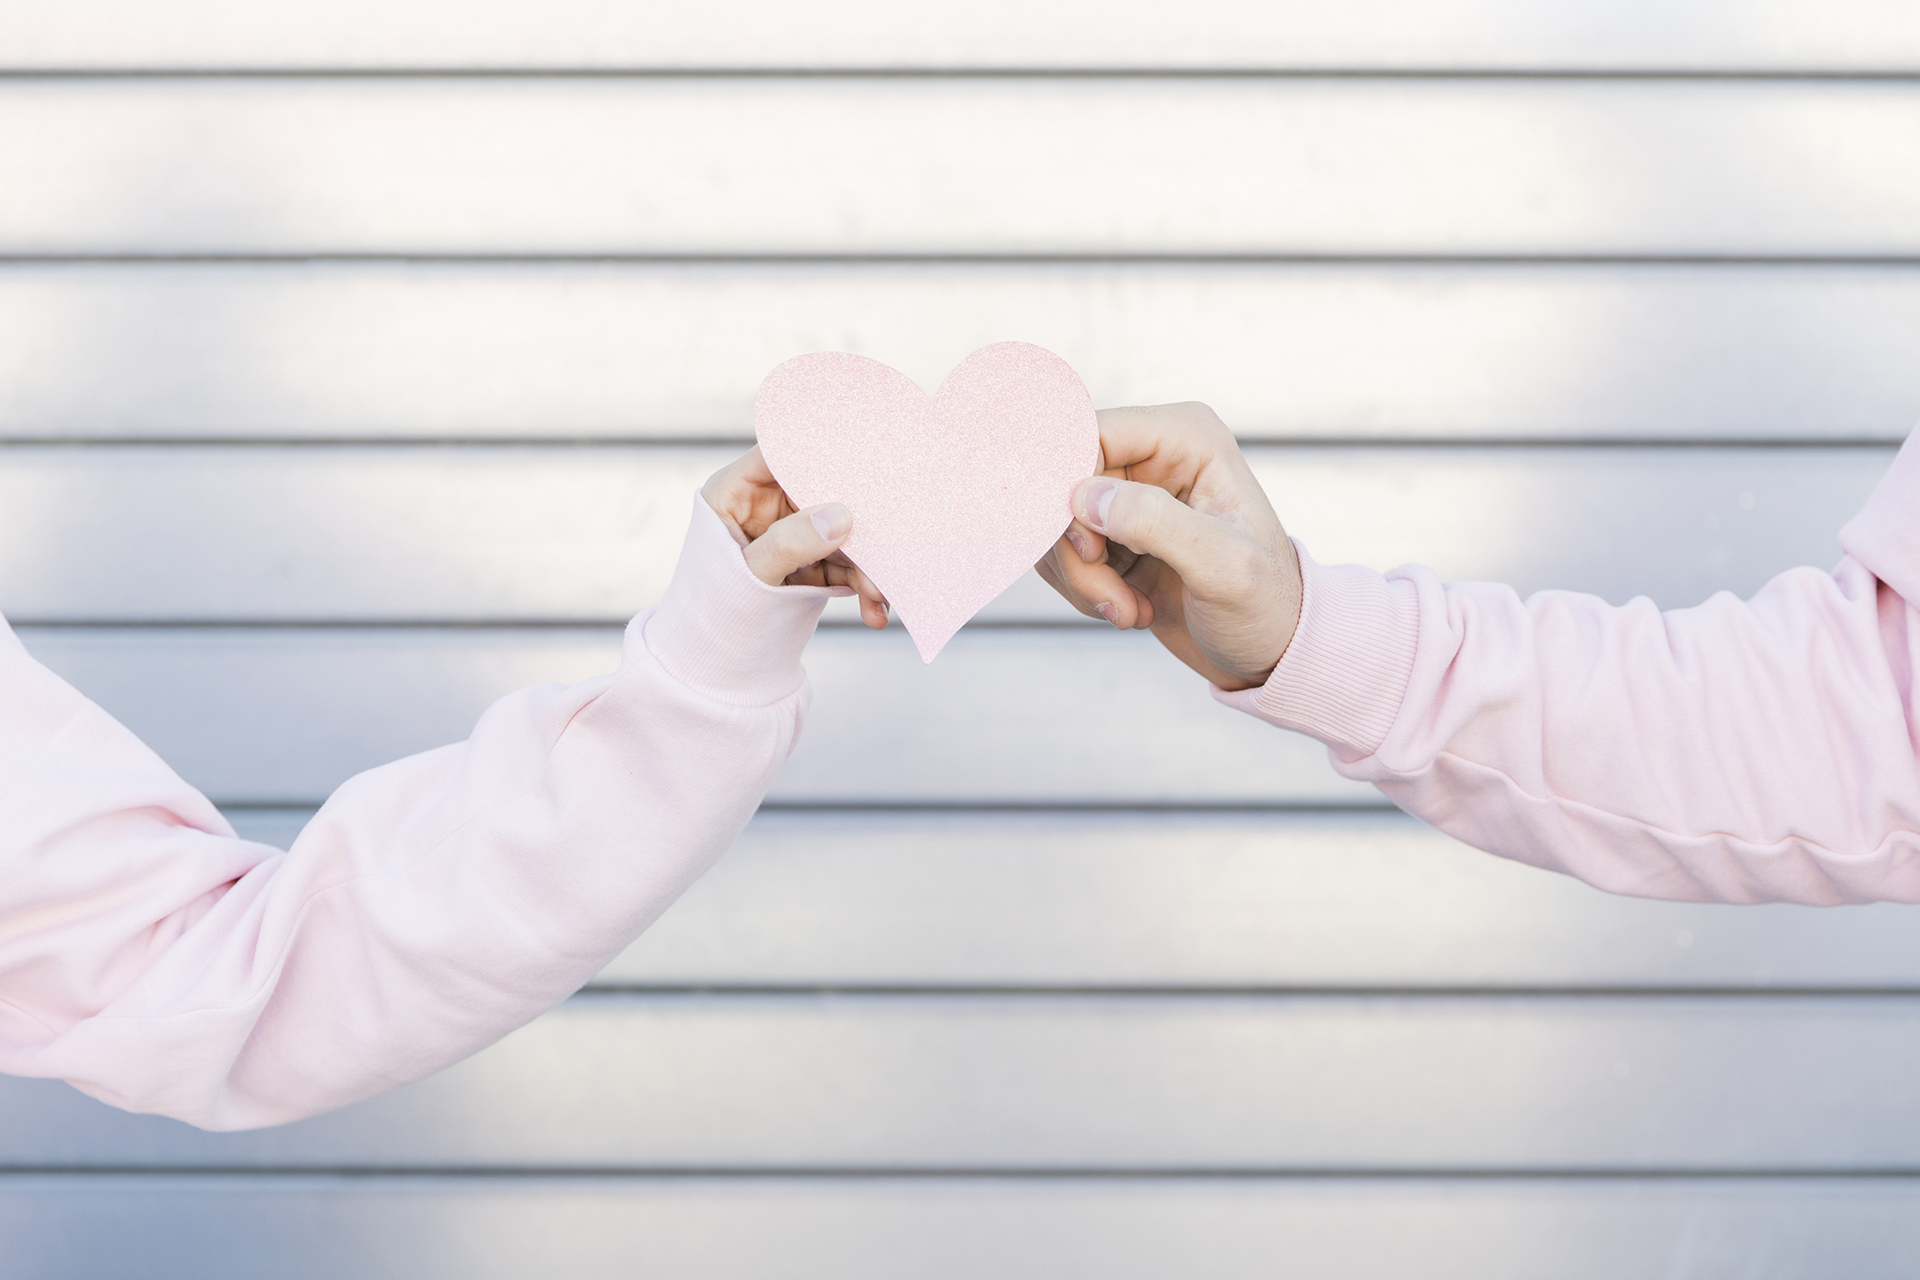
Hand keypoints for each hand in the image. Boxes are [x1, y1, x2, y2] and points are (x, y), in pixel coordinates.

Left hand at [701, 448, 889, 627]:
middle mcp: (763, 506)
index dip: (817, 452)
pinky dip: (861, 584)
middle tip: (883, 544)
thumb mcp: (746, 578)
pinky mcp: (808, 561)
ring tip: (880, 594)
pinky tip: (874, 609)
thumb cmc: (711, 614)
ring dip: (864, 564)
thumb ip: (788, 545)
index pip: (778, 454)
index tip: (859, 459)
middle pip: (819, 494)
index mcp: (733, 492)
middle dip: (853, 524)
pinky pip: (842, 563)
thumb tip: (840, 516)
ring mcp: (789, 533)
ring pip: (837, 533)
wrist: (713, 666)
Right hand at [1035, 402, 1301, 689]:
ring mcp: (1131, 497)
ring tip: (1128, 610)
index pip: (1091, 435)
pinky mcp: (1114, 536)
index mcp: (1187, 439)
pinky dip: (1085, 591)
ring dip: (1082, 579)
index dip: (1072, 490)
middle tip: (1111, 599)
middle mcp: (1154, 457)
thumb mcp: (1223, 566)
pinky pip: (1064, 554)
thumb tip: (1086, 498)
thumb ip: (1158, 523)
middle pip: (1066, 486)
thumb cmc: (1267, 605)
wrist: (1269, 652)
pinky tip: (1130, 609)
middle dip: (1078, 553)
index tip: (1088, 549)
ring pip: (1059, 525)